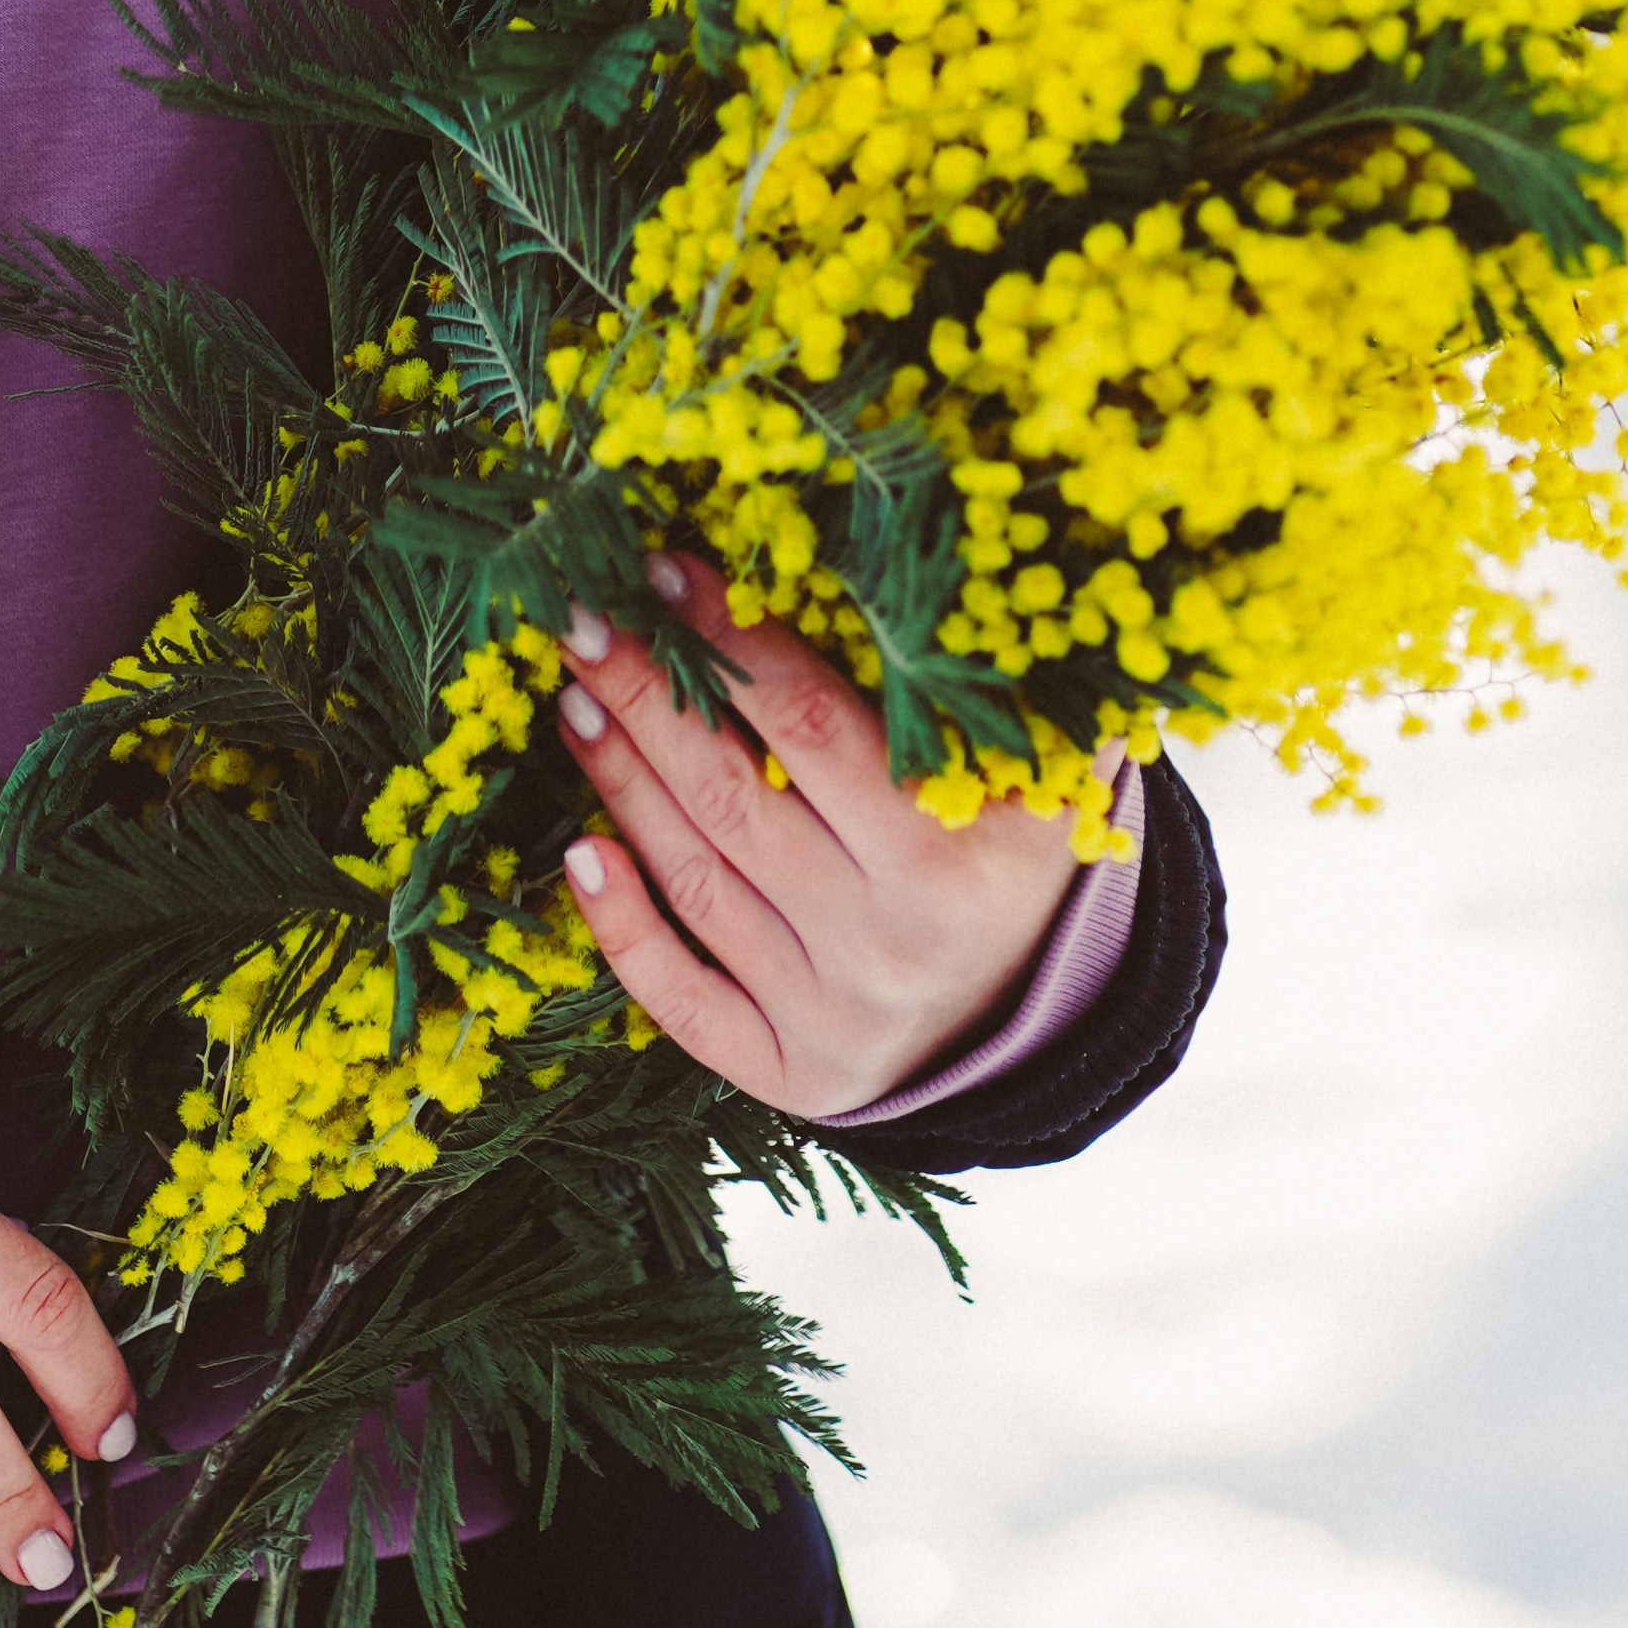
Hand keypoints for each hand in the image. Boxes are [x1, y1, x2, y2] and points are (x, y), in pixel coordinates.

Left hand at [554, 554, 1106, 1119]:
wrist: (1046, 1017)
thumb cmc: (1022, 856)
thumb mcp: (1050, 771)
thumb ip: (997, 682)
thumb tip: (930, 556)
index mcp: (949, 857)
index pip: (813, 728)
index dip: (732, 646)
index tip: (666, 574)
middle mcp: (883, 944)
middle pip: (730, 798)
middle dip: (647, 699)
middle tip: (587, 622)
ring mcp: (831, 1015)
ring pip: (696, 881)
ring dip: (621, 783)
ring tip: (577, 700)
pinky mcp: (790, 1072)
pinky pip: (680, 999)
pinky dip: (621, 926)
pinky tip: (578, 851)